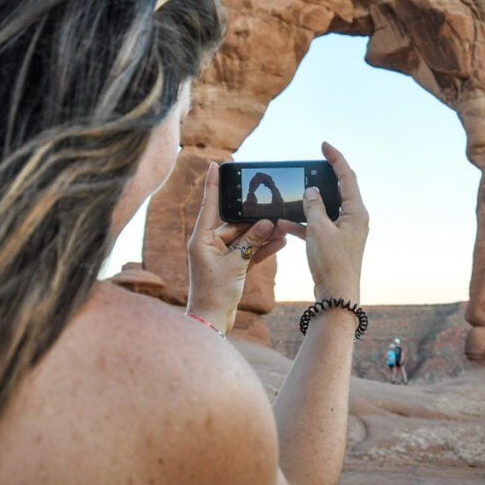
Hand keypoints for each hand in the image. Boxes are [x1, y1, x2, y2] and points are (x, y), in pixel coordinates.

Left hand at [187, 161, 288, 333]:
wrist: (212, 321)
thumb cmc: (214, 293)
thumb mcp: (235, 265)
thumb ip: (251, 242)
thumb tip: (267, 223)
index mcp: (201, 238)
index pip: (210, 205)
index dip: (214, 184)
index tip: (216, 163)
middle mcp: (209, 243)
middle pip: (234, 223)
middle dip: (255, 217)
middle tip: (272, 205)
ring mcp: (220, 255)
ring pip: (245, 237)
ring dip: (263, 233)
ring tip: (283, 225)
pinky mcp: (231, 266)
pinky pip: (248, 251)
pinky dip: (262, 248)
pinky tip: (280, 241)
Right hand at [278, 142, 367, 302]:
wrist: (336, 296)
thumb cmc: (332, 263)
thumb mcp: (319, 229)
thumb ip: (313, 205)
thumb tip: (311, 190)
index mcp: (357, 212)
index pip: (347, 176)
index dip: (336, 158)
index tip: (324, 145)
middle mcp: (354, 220)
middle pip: (338, 190)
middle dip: (321, 179)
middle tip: (308, 167)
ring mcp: (345, 232)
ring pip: (325, 210)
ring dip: (307, 204)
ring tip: (291, 195)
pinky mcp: (334, 244)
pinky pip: (318, 227)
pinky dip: (303, 224)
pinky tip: (283, 223)